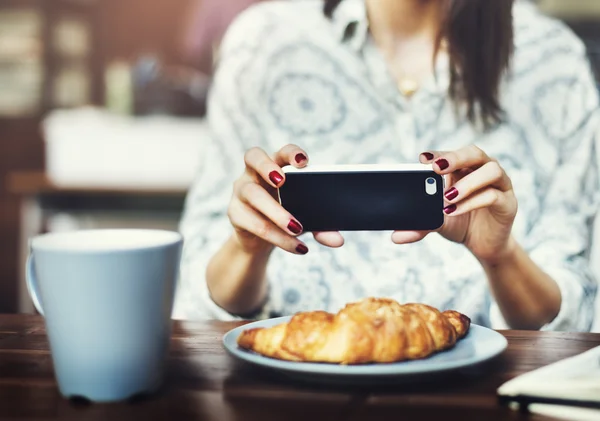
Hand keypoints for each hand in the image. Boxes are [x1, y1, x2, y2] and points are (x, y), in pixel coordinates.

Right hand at [228, 145, 343, 254]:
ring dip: (276, 212)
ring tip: (297, 228)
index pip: (281, 152)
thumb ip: (322, 226)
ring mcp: (241, 191)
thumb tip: (338, 241)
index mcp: (275, 166)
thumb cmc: (285, 217)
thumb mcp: (305, 218)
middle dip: (267, 167)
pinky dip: (276, 236)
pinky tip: (294, 245)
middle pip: (254, 158)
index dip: (291, 153)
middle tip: (282, 181)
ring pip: (253, 194)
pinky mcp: (235, 214)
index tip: (304, 162)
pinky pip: (254, 223)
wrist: (259, 240)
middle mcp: (254, 173)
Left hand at [392, 145, 517, 263]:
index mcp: (464, 169)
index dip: (438, 154)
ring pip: (491, 170)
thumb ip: (419, 225)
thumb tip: (396, 237)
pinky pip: (493, 195)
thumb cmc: (461, 224)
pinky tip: (455, 210)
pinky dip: (473, 201)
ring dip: (467, 182)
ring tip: (448, 196)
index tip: (422, 159)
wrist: (483, 245)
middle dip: (455, 157)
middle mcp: (483, 171)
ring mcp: (499, 185)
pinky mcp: (508, 203)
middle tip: (437, 167)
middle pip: (475, 152)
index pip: (452, 154)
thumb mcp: (437, 222)